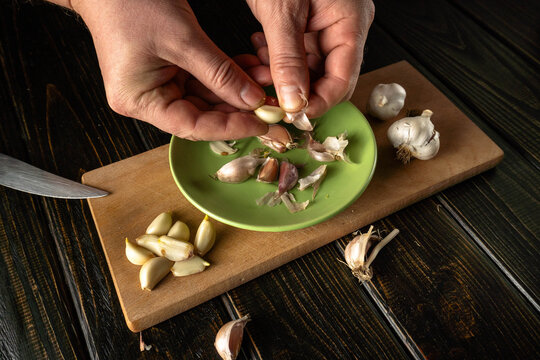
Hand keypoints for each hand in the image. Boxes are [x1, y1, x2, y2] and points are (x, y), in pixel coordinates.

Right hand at [71, 0, 271, 139]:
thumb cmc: (131, 3)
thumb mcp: (183, 39)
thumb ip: (220, 73)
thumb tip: (252, 101)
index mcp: (139, 100)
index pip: (191, 125)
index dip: (229, 127)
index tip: (260, 124)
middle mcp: (146, 99)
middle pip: (200, 115)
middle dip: (237, 107)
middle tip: (270, 106)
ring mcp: (157, 86)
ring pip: (205, 98)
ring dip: (235, 89)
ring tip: (264, 81)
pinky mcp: (166, 72)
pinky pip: (201, 81)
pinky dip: (225, 75)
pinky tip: (249, 70)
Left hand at [246, 0, 374, 117]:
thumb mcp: (282, 12)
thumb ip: (287, 58)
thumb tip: (294, 100)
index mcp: (351, 22)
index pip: (343, 80)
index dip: (318, 103)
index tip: (292, 114)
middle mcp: (343, 25)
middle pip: (327, 78)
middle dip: (297, 90)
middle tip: (269, 94)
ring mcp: (326, 24)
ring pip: (308, 68)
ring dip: (282, 75)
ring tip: (258, 66)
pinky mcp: (307, 22)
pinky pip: (297, 53)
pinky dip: (277, 59)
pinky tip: (260, 51)